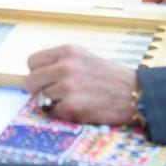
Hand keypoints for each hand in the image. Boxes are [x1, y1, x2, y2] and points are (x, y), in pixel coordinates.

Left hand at [24, 45, 138, 124]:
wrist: (135, 94)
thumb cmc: (110, 78)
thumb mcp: (84, 58)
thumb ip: (60, 62)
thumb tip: (37, 74)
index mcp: (68, 51)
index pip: (32, 62)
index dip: (37, 73)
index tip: (45, 79)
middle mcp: (65, 66)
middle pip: (30, 81)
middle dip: (37, 90)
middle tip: (52, 95)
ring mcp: (68, 87)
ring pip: (41, 98)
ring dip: (53, 102)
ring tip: (73, 100)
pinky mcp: (72, 106)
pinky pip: (53, 112)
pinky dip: (63, 113)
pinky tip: (79, 108)